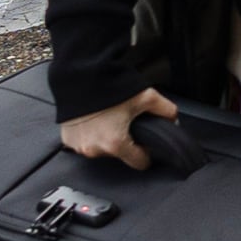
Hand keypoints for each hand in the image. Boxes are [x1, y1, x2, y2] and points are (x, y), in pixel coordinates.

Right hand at [61, 93, 177, 168]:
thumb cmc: (108, 87)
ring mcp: (79, 146)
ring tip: (109, 119)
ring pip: (101, 148)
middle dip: (125, 141)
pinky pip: (85, 141)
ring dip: (106, 138)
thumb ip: (165, 110)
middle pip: (119, 154)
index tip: (146, 145)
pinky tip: (94, 120)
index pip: (139, 163)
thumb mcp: (145, 97)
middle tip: (125, 123)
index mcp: (116, 144)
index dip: (147, 153)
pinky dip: (91, 134)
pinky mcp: (67, 140)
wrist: (79, 77)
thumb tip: (173, 119)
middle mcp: (95, 150)